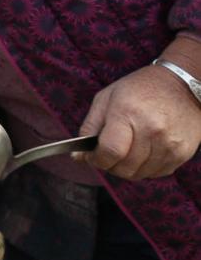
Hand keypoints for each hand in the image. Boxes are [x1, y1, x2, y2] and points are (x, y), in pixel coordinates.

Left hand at [78, 49, 200, 179]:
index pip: (110, 151)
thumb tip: (78, 157)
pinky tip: (144, 151)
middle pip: (124, 167)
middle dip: (110, 165)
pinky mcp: (182, 153)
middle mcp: (152, 130)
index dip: (96, 159)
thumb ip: (89, 128)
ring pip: (139, 174)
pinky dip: (145, 167)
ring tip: (127, 150)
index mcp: (128, 114)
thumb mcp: (106, 99)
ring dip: (128, 168)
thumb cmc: (139, 90)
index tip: (92, 156)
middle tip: (109, 152)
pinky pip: (156, 173)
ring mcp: (170, 144)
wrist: (181, 86)